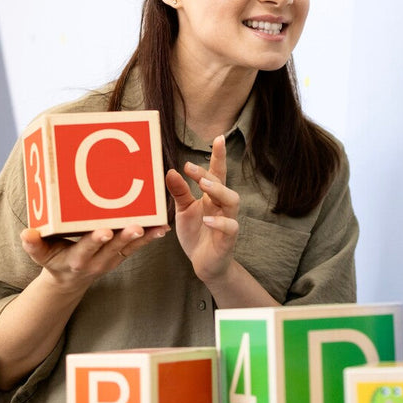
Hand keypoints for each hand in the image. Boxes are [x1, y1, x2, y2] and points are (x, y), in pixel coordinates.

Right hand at [20, 222, 168, 291]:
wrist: (69, 281)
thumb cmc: (53, 261)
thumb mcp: (41, 255)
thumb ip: (34, 245)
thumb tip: (26, 233)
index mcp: (77, 259)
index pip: (86, 248)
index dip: (95, 241)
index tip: (103, 231)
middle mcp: (97, 261)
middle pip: (113, 248)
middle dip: (124, 237)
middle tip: (137, 226)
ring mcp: (111, 260)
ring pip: (129, 247)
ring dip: (144, 237)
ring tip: (158, 227)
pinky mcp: (121, 256)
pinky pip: (137, 247)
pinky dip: (150, 238)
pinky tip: (163, 228)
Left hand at [166, 135, 240, 282]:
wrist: (204, 264)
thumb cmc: (196, 234)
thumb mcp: (183, 211)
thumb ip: (179, 192)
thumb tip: (170, 170)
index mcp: (211, 196)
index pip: (217, 172)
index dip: (219, 156)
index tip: (218, 138)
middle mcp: (222, 205)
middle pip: (223, 183)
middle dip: (209, 174)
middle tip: (189, 168)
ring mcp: (227, 221)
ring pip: (232, 200)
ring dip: (218, 191)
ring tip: (203, 187)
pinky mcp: (228, 239)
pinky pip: (230, 227)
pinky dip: (220, 222)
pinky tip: (208, 220)